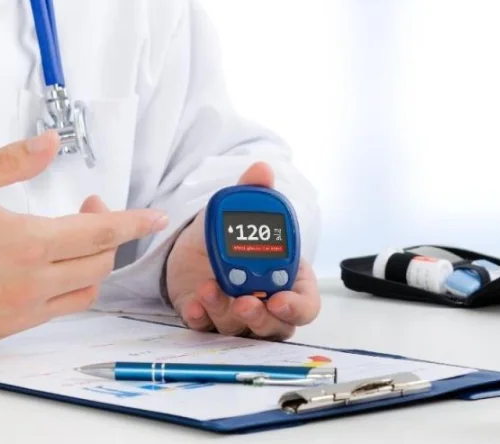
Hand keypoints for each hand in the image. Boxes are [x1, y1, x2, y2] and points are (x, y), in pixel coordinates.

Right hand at [0, 131, 168, 338]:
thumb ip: (12, 161)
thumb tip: (50, 142)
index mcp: (24, 245)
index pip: (99, 234)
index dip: (133, 222)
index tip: (156, 217)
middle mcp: (28, 285)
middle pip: (99, 264)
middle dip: (108, 234)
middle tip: (87, 206)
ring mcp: (18, 312)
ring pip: (83, 292)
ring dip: (92, 264)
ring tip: (71, 237)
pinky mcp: (4, 328)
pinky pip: (57, 311)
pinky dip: (68, 287)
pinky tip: (50, 266)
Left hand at [165, 162, 318, 340]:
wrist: (193, 244)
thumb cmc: (230, 234)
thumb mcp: (239, 211)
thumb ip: (253, 193)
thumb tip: (261, 170)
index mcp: (287, 279)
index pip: (306, 305)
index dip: (297, 308)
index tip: (280, 300)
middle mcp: (266, 303)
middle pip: (275, 327)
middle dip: (260, 318)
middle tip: (244, 302)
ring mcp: (238, 316)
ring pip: (240, 330)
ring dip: (225, 312)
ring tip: (209, 288)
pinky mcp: (209, 320)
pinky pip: (207, 330)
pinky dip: (201, 319)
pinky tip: (194, 305)